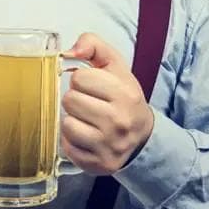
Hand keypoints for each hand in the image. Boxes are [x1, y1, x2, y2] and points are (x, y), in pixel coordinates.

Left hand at [60, 33, 155, 174]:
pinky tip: (85, 136)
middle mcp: (119, 121)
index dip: (82, 79)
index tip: (92, 86)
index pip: (80, 78)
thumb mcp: (115, 66)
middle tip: (88, 104)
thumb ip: (93, 45)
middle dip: (75, 99)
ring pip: (66, 124)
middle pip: (70, 100)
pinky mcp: (98, 164)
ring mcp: (108, 145)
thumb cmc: (123, 98)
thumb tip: (69, 51)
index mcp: (125, 94)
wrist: (142, 137)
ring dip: (72, 120)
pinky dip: (71, 141)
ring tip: (86, 120)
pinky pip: (67, 147)